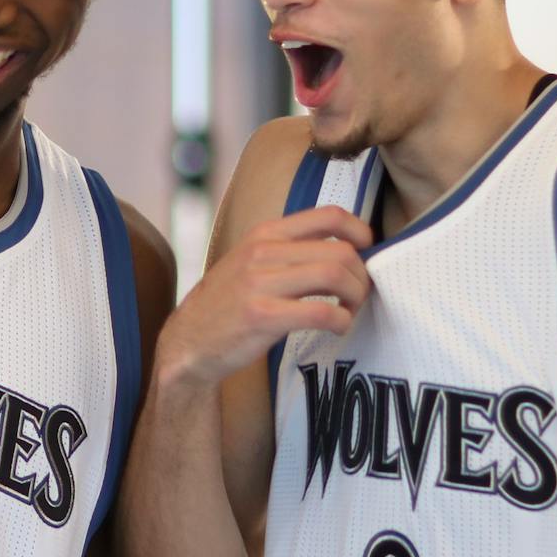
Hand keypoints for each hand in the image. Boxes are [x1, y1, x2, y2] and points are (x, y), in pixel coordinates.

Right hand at [156, 206, 373, 389]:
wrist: (190, 340)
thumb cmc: (229, 303)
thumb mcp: (253, 261)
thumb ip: (291, 251)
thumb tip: (346, 250)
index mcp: (266, 233)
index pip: (329, 216)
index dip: (360, 231)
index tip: (366, 253)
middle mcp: (263, 251)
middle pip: (340, 250)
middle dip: (362, 276)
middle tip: (360, 295)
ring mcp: (260, 282)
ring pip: (334, 275)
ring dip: (355, 297)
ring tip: (349, 311)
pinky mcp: (262, 315)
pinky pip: (320, 312)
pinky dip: (340, 320)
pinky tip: (337, 327)